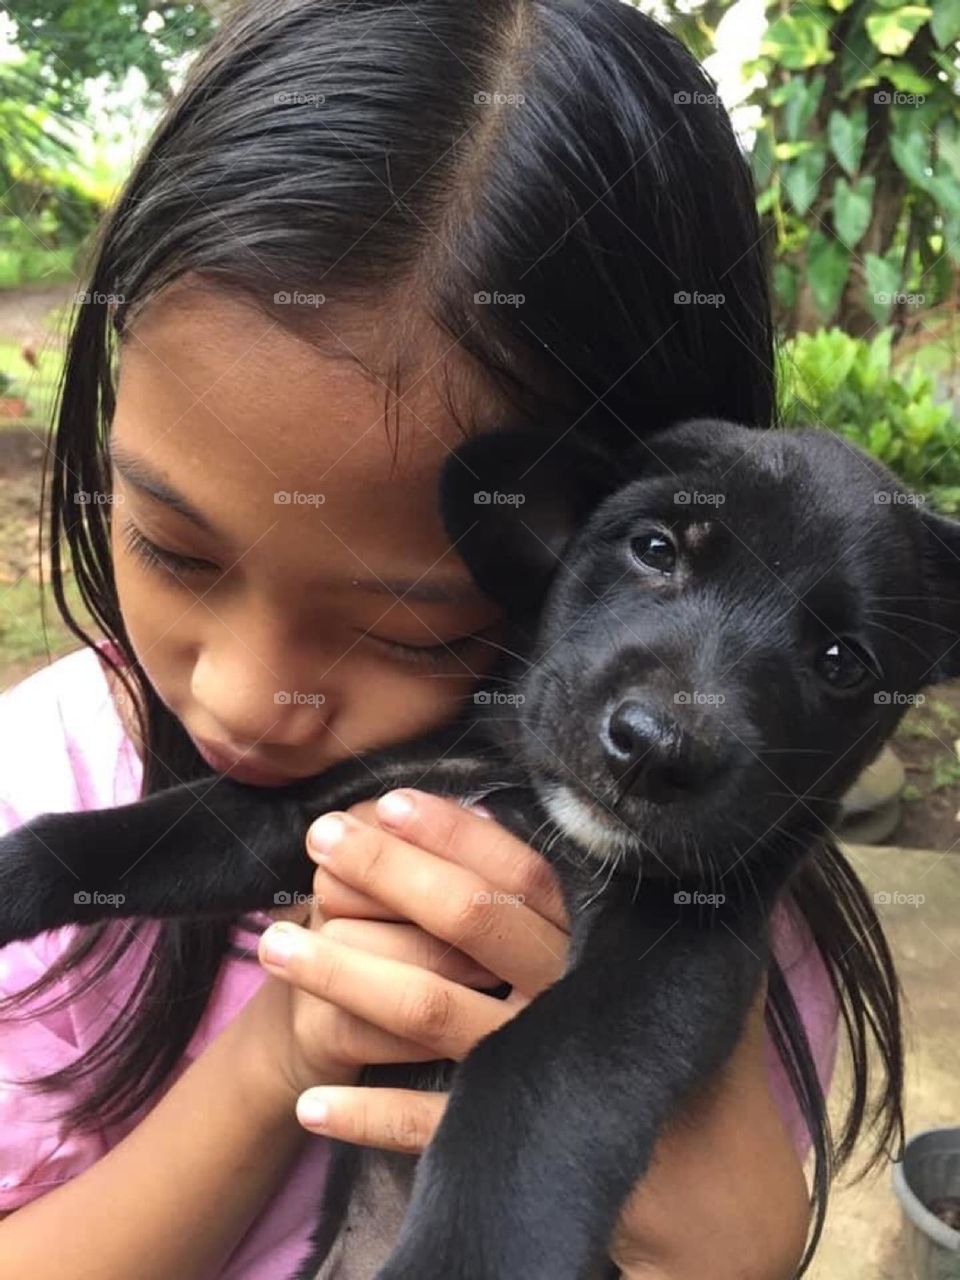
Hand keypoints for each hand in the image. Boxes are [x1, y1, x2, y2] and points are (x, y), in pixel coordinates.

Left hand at [244, 788, 566, 1112]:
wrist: (617, 1135)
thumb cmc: (556, 992)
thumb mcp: (557, 936)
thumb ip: (511, 886)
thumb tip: (445, 813)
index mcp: (576, 936)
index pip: (515, 871)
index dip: (453, 833)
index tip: (388, 802)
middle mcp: (557, 993)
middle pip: (466, 919)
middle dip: (387, 872)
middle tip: (319, 837)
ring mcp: (525, 1063)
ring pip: (426, 1007)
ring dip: (343, 974)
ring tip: (273, 946)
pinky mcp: (497, 1128)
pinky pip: (424, 1121)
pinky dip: (365, 1112)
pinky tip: (310, 1103)